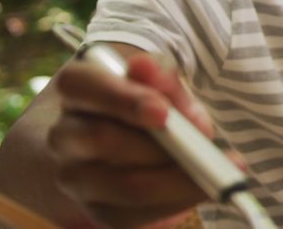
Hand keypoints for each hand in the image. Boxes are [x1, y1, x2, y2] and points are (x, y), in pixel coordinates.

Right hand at [48, 52, 215, 227]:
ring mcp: (75, 178)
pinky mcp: (98, 212)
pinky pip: (138, 216)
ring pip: (127, 185)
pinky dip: (179, 202)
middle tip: (204, 146)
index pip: (82, 86)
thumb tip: (150, 68)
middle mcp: (64, 136)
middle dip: (160, 144)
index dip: (122, 99)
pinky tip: (205, 188)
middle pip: (103, 139)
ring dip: (179, 179)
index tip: (163, 112)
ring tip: (218, 169)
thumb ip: (160, 76)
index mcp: (76, 89)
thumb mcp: (160, 84)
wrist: (129, 142)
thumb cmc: (148, 104)